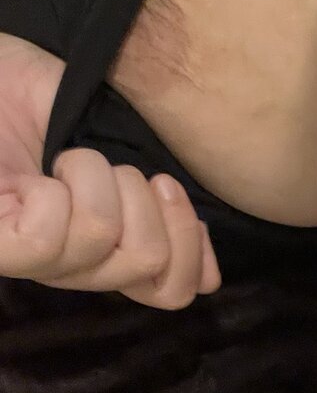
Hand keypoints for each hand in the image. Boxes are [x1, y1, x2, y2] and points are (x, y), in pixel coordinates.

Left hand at [0, 34, 219, 307]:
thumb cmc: (47, 101)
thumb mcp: (122, 148)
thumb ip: (163, 207)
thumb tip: (211, 280)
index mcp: (107, 247)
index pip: (168, 291)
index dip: (188, 250)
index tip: (168, 188)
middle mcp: (72, 265)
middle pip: (147, 264)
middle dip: (145, 198)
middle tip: (114, 167)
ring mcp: (30, 258)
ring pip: (100, 241)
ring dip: (95, 179)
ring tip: (67, 160)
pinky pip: (47, 239)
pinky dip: (56, 190)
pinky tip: (39, 177)